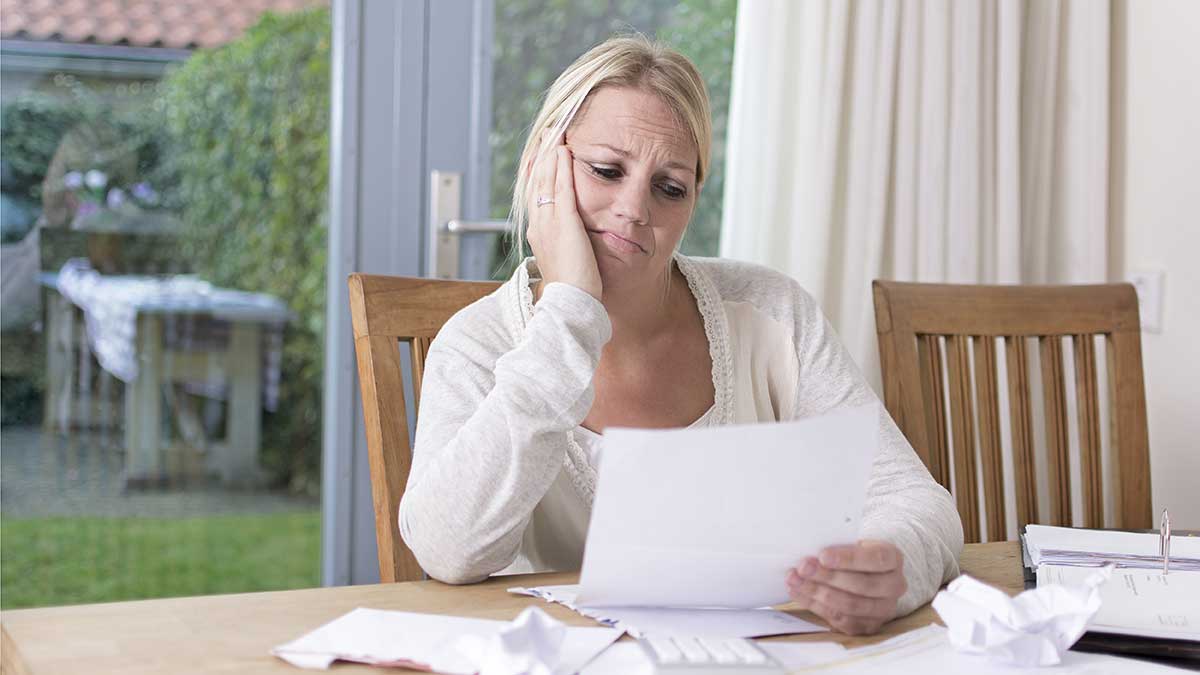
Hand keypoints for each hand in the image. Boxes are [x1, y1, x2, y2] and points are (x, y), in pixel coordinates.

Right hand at [525, 138, 601, 299]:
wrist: (570, 303)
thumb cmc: (573, 289)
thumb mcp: (565, 260)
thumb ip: (565, 243)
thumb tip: (571, 236)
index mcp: (538, 232)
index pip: (534, 193)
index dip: (538, 170)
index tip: (541, 152)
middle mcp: (538, 224)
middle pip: (536, 181)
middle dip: (541, 154)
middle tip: (546, 133)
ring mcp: (549, 223)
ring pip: (546, 180)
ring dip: (550, 153)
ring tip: (555, 132)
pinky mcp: (564, 223)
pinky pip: (561, 188)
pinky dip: (562, 167)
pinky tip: (565, 151)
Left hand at [786, 540, 905, 635]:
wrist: (864, 572)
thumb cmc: (854, 553)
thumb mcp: (852, 542)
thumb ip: (837, 545)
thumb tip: (809, 550)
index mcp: (893, 559)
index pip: (876, 559)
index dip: (848, 559)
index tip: (822, 555)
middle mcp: (894, 586)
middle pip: (861, 585)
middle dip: (827, 576)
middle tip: (803, 567)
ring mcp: (883, 609)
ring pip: (849, 605)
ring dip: (817, 592)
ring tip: (795, 579)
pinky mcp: (867, 626)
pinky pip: (839, 619)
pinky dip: (814, 605)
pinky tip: (798, 592)